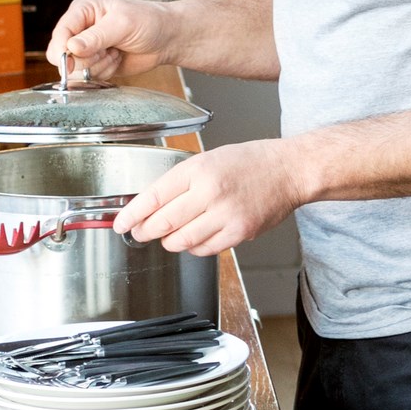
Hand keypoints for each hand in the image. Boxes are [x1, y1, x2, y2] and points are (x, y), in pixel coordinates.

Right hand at [47, 0, 178, 82]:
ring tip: (116, 51)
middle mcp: (81, 30)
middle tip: (107, 50)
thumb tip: (71, 47)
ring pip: (76, 69)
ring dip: (99, 65)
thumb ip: (96, 37)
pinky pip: (90, 77)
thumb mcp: (122, 24)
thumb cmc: (149, 20)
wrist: (168, 37)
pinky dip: (105, 72)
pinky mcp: (96, 64)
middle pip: (63, 56)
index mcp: (82, 12)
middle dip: (86, 59)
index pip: (60, 34)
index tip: (70, 62)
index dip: (62, 50)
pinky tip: (117, 59)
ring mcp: (88, 49)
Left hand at [112, 139, 310, 255]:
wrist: (289, 171)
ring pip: (181, 241)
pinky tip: (195, 238)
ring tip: (171, 235)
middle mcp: (211, 192)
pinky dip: (193, 248)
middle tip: (141, 232)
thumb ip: (180, 181)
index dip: (131, 214)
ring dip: (169, 242)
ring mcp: (226, 215)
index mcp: (198, 169)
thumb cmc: (250, 163)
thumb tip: (150, 206)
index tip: (121, 224)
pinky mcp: (240, 232)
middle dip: (146, 232)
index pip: (153, 197)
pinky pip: (204, 249)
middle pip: (163, 223)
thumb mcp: (208, 159)